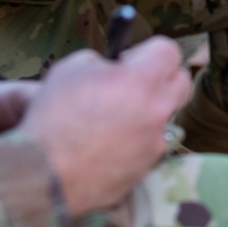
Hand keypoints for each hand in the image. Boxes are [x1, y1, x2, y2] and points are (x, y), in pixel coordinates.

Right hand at [20, 37, 191, 216]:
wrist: (45, 175)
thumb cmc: (54, 117)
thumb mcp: (71, 68)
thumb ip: (101, 61)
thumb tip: (113, 66)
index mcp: (142, 79)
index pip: (169, 51)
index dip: (148, 51)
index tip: (128, 60)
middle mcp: (157, 110)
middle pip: (182, 83)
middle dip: (162, 78)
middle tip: (133, 84)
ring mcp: (155, 142)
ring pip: (166, 116)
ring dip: (149, 111)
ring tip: (115, 118)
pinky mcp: (147, 168)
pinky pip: (151, 145)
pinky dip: (136, 141)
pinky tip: (108, 144)